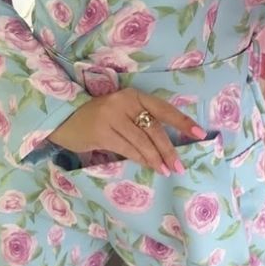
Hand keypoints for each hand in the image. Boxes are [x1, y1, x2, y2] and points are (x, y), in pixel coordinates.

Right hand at [48, 87, 207, 175]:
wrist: (64, 119)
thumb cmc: (97, 118)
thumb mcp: (121, 113)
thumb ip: (140, 122)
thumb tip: (167, 145)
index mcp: (133, 95)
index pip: (163, 108)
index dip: (182, 121)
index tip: (200, 133)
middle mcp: (124, 102)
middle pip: (154, 128)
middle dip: (169, 149)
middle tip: (180, 166)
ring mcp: (112, 116)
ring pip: (142, 141)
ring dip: (156, 158)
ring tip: (166, 170)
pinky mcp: (102, 132)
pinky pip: (128, 149)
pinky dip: (141, 160)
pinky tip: (150, 167)